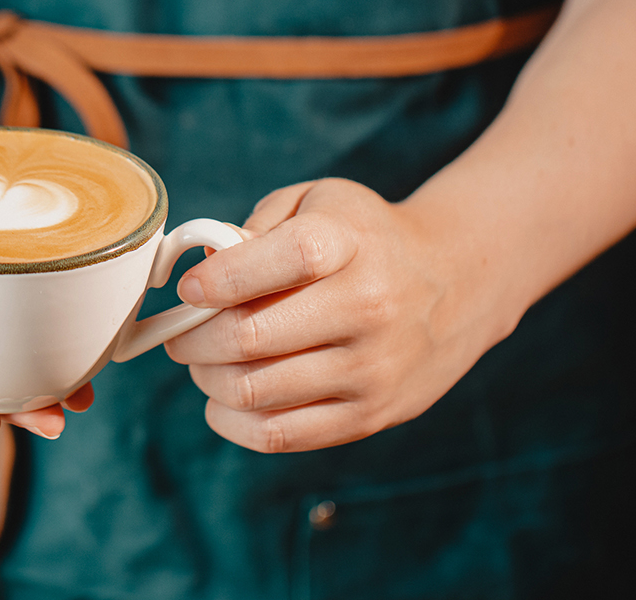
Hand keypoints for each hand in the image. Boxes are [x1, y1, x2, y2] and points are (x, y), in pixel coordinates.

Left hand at [164, 178, 522, 452]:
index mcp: (349, 244)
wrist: (456, 283)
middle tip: (179, 334)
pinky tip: (225, 399)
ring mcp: (370, 368)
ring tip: (203, 363)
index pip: (278, 262)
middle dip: (192, 339)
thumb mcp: (319, 201)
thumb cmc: (365, 238)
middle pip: (249, 337)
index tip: (189, 290)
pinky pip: (278, 434)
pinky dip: (232, 421)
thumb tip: (201, 271)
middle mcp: (366, 306)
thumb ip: (255, 224)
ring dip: (207, 379)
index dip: (216, 280)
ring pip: (253, 390)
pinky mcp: (370, 414)